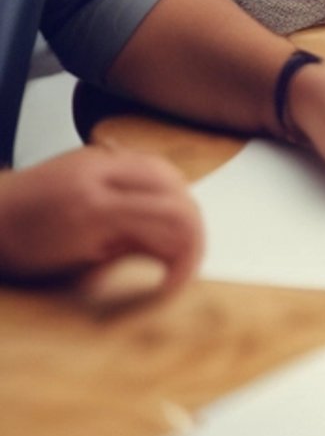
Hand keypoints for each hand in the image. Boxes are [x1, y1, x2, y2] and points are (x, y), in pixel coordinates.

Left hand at [0, 146, 202, 295]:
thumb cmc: (20, 248)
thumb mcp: (74, 264)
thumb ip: (129, 251)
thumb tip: (174, 256)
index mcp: (96, 207)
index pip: (172, 214)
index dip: (189, 249)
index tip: (178, 281)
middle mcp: (104, 173)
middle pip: (178, 189)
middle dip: (193, 228)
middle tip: (185, 261)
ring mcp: (102, 158)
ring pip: (169, 172)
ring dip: (182, 205)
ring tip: (174, 239)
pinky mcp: (99, 154)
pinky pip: (149, 164)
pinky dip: (164, 188)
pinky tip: (156, 212)